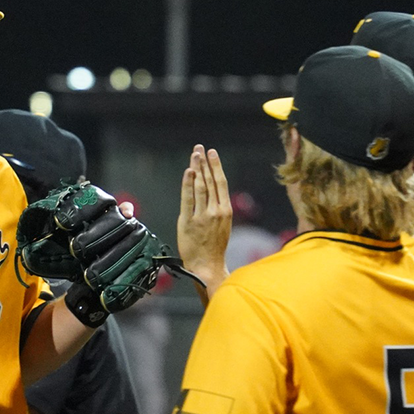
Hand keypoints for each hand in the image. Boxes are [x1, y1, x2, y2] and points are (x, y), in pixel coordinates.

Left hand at [177, 144, 230, 291]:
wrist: (207, 265)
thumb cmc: (214, 246)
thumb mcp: (223, 224)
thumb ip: (218, 207)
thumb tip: (212, 189)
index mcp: (226, 211)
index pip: (220, 183)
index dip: (216, 166)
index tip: (212, 153)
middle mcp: (215, 211)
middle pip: (210, 181)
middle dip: (204, 162)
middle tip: (200, 148)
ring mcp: (202, 216)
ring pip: (199, 187)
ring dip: (196, 169)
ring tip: (194, 155)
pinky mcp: (188, 222)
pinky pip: (187, 199)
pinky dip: (187, 184)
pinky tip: (188, 172)